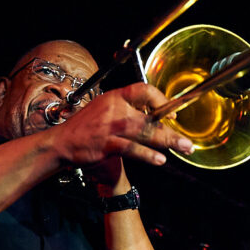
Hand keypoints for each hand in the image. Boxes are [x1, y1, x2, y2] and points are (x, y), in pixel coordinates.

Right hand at [52, 83, 192, 166]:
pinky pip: (131, 148)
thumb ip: (128, 109)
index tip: (173, 114)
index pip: (144, 90)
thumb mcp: (106, 108)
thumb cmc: (87, 127)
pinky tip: (160, 160)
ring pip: (145, 132)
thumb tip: (155, 114)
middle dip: (172, 130)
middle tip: (187, 142)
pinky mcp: (106, 144)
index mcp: (116, 96)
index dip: (161, 100)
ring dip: (167, 141)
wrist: (62, 143)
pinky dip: (146, 155)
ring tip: (183, 148)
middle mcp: (115, 108)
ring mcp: (110, 126)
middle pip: (150, 116)